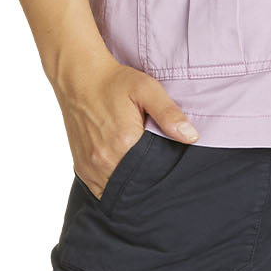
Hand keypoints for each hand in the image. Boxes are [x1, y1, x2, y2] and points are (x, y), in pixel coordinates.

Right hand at [57, 54, 197, 196]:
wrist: (79, 78)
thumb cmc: (114, 82)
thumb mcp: (147, 89)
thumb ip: (169, 114)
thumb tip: (191, 137)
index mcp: (124, 142)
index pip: (152, 175)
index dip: (163, 176)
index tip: (169, 172)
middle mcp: (104, 159)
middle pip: (133, 187)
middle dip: (146, 185)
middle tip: (157, 176)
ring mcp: (90, 165)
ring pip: (114, 192)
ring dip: (128, 188)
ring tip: (140, 175)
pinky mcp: (81, 166)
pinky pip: (98, 189)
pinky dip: (111, 186)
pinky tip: (122, 175)